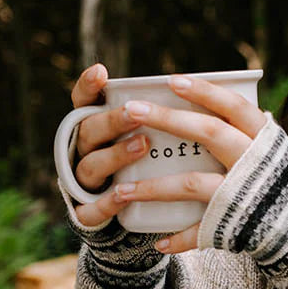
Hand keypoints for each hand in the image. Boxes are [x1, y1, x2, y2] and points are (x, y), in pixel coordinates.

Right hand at [69, 63, 150, 228]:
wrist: (135, 217)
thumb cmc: (150, 168)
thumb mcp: (154, 140)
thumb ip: (165, 120)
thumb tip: (202, 91)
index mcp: (97, 129)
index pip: (84, 103)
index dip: (88, 87)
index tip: (102, 71)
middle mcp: (86, 151)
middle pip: (89, 131)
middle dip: (112, 121)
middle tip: (136, 111)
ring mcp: (85, 182)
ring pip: (90, 166)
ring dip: (115, 155)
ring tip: (142, 145)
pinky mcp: (89, 213)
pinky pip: (92, 209)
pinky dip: (107, 202)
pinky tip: (123, 194)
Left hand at [113, 75, 268, 253]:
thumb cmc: (278, 182)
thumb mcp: (272, 150)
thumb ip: (248, 130)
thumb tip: (225, 98)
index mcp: (263, 140)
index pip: (233, 106)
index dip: (204, 92)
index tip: (172, 80)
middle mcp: (254, 162)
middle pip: (209, 132)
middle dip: (168, 119)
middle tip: (132, 110)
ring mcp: (242, 194)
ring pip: (191, 184)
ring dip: (153, 188)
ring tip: (121, 189)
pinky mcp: (234, 224)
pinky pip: (200, 231)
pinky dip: (178, 239)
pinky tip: (157, 243)